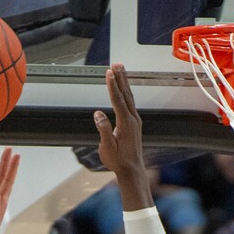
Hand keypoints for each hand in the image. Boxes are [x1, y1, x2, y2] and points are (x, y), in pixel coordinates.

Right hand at [94, 64, 144, 178]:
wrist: (132, 170)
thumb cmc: (118, 161)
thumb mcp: (107, 148)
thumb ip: (103, 130)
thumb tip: (98, 114)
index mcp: (125, 124)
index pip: (117, 100)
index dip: (112, 86)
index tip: (108, 72)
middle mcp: (133, 120)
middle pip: (125, 94)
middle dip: (120, 78)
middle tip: (116, 64)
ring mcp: (135, 121)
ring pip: (129, 97)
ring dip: (124, 82)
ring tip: (120, 69)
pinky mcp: (135, 123)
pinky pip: (130, 103)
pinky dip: (126, 92)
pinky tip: (124, 87)